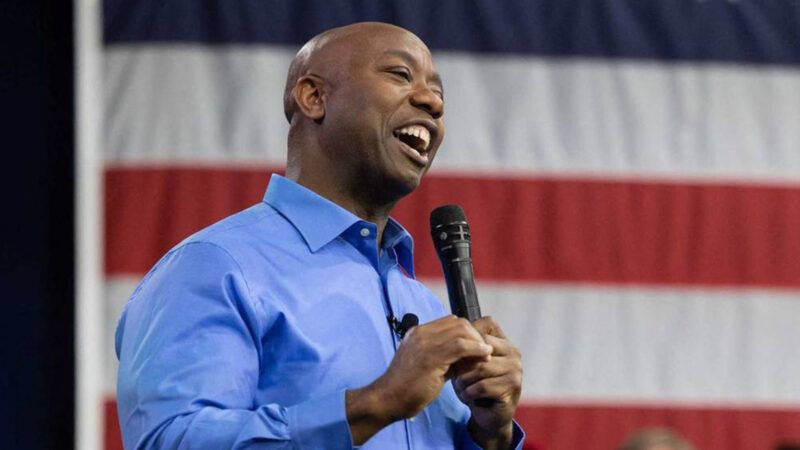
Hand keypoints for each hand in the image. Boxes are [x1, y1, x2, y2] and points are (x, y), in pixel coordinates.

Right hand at [346, 315, 492, 444]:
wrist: (388, 399)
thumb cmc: (406, 387)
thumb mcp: (424, 365)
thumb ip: (443, 357)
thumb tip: (465, 356)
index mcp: (417, 333)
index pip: (450, 322)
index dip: (467, 332)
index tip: (477, 345)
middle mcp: (421, 333)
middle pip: (458, 322)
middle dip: (475, 334)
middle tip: (485, 349)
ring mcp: (425, 343)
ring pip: (462, 330)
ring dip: (478, 341)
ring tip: (487, 354)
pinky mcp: (432, 357)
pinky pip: (461, 345)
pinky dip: (476, 349)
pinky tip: (484, 357)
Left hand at [454, 316, 521, 449]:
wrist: (488, 415)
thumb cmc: (475, 384)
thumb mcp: (467, 362)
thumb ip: (465, 347)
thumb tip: (451, 334)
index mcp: (504, 342)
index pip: (485, 325)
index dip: (465, 339)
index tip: (455, 354)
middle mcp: (514, 352)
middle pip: (479, 348)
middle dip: (462, 363)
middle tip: (455, 375)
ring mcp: (516, 370)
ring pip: (480, 368)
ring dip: (463, 380)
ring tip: (461, 387)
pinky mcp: (512, 388)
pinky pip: (482, 386)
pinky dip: (469, 393)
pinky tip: (467, 396)